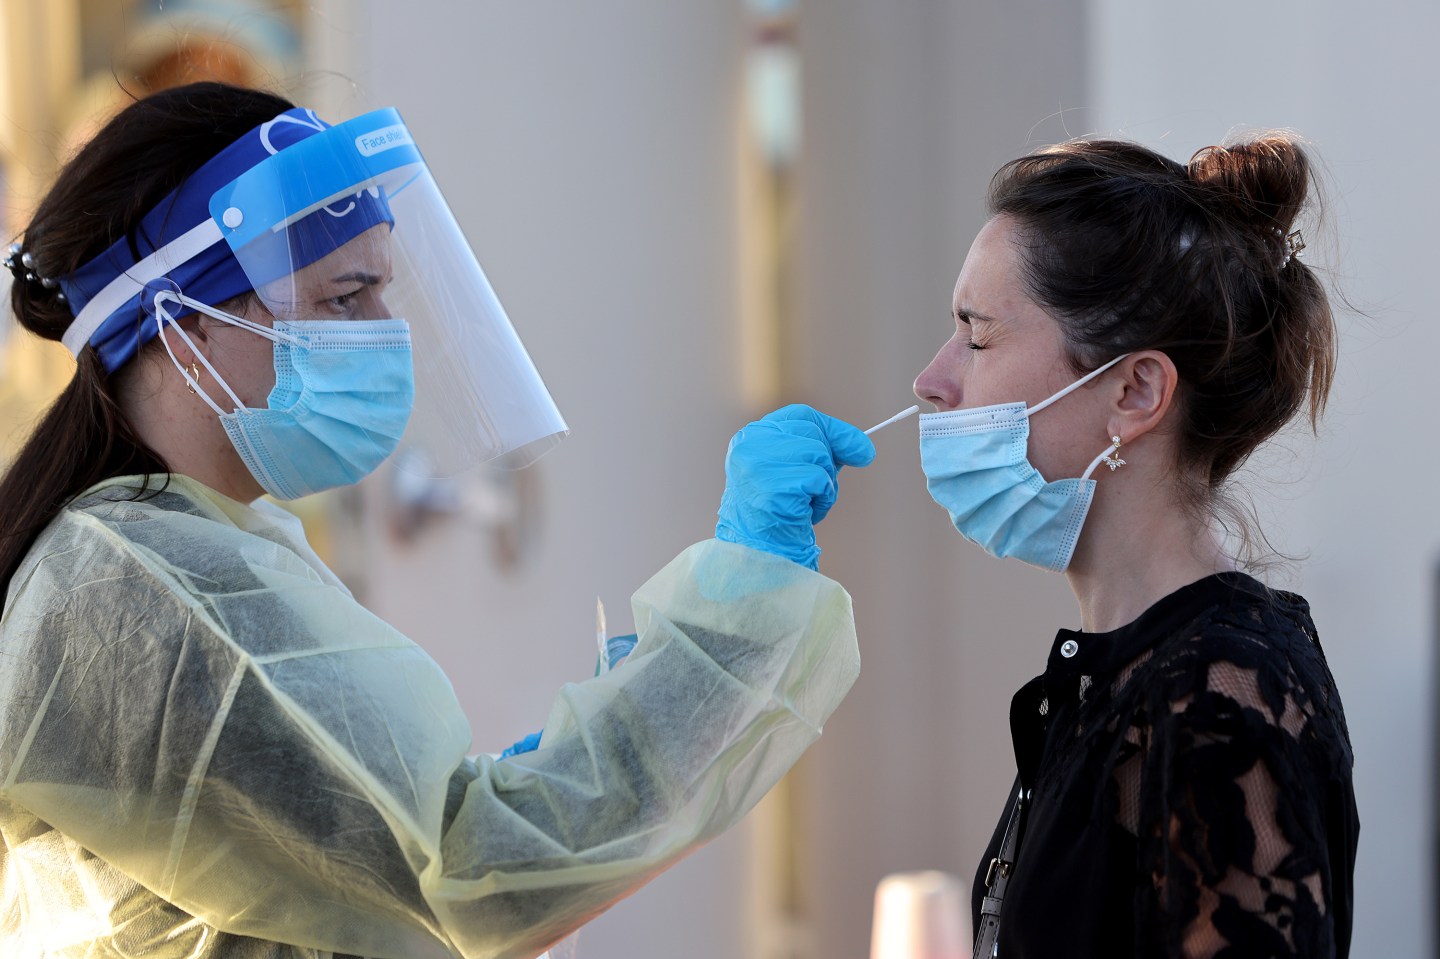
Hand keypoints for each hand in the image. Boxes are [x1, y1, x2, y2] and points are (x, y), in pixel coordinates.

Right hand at [715, 405, 874, 569]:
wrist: (760, 555)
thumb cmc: (781, 513)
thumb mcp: (801, 471)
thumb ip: (827, 452)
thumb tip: (865, 447)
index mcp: (750, 438)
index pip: (800, 416)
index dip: (833, 429)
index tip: (859, 447)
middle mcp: (749, 446)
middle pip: (813, 434)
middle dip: (829, 462)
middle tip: (817, 489)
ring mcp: (758, 466)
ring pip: (819, 455)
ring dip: (825, 484)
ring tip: (806, 503)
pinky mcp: (772, 487)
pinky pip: (818, 479)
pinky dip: (823, 499)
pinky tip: (805, 514)